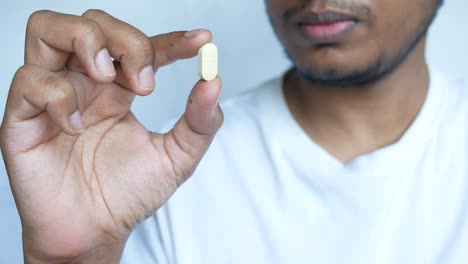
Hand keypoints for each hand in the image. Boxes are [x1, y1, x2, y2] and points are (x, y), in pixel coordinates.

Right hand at [0, 9, 222, 262]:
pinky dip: (59, 95)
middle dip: (126, 40)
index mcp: (119, 89)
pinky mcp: (23, 118)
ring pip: (48, 28)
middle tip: (145, 84)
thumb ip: (200, 123)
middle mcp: (84, 84)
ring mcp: (52, 96)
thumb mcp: (176, 158)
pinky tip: (78, 126)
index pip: (141, 46)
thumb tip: (214, 82)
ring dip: (86, 42)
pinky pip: (29, 81)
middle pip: (94, 22)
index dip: (171, 38)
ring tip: (108, 79)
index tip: (201, 41)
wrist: (94, 233)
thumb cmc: (128, 195)